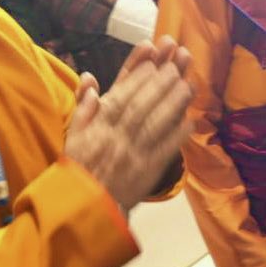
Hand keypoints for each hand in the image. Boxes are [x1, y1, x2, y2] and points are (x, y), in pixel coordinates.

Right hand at [64, 36, 193, 210]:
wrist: (85, 207)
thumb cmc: (80, 167)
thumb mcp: (74, 136)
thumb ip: (83, 107)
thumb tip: (89, 77)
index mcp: (98, 128)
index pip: (119, 97)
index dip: (138, 77)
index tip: (153, 60)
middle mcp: (116, 138)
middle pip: (141, 106)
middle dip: (160, 84)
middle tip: (177, 65)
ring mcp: (134, 155)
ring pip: (156, 124)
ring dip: (174, 103)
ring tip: (189, 85)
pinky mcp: (149, 171)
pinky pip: (166, 150)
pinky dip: (178, 134)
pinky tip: (191, 119)